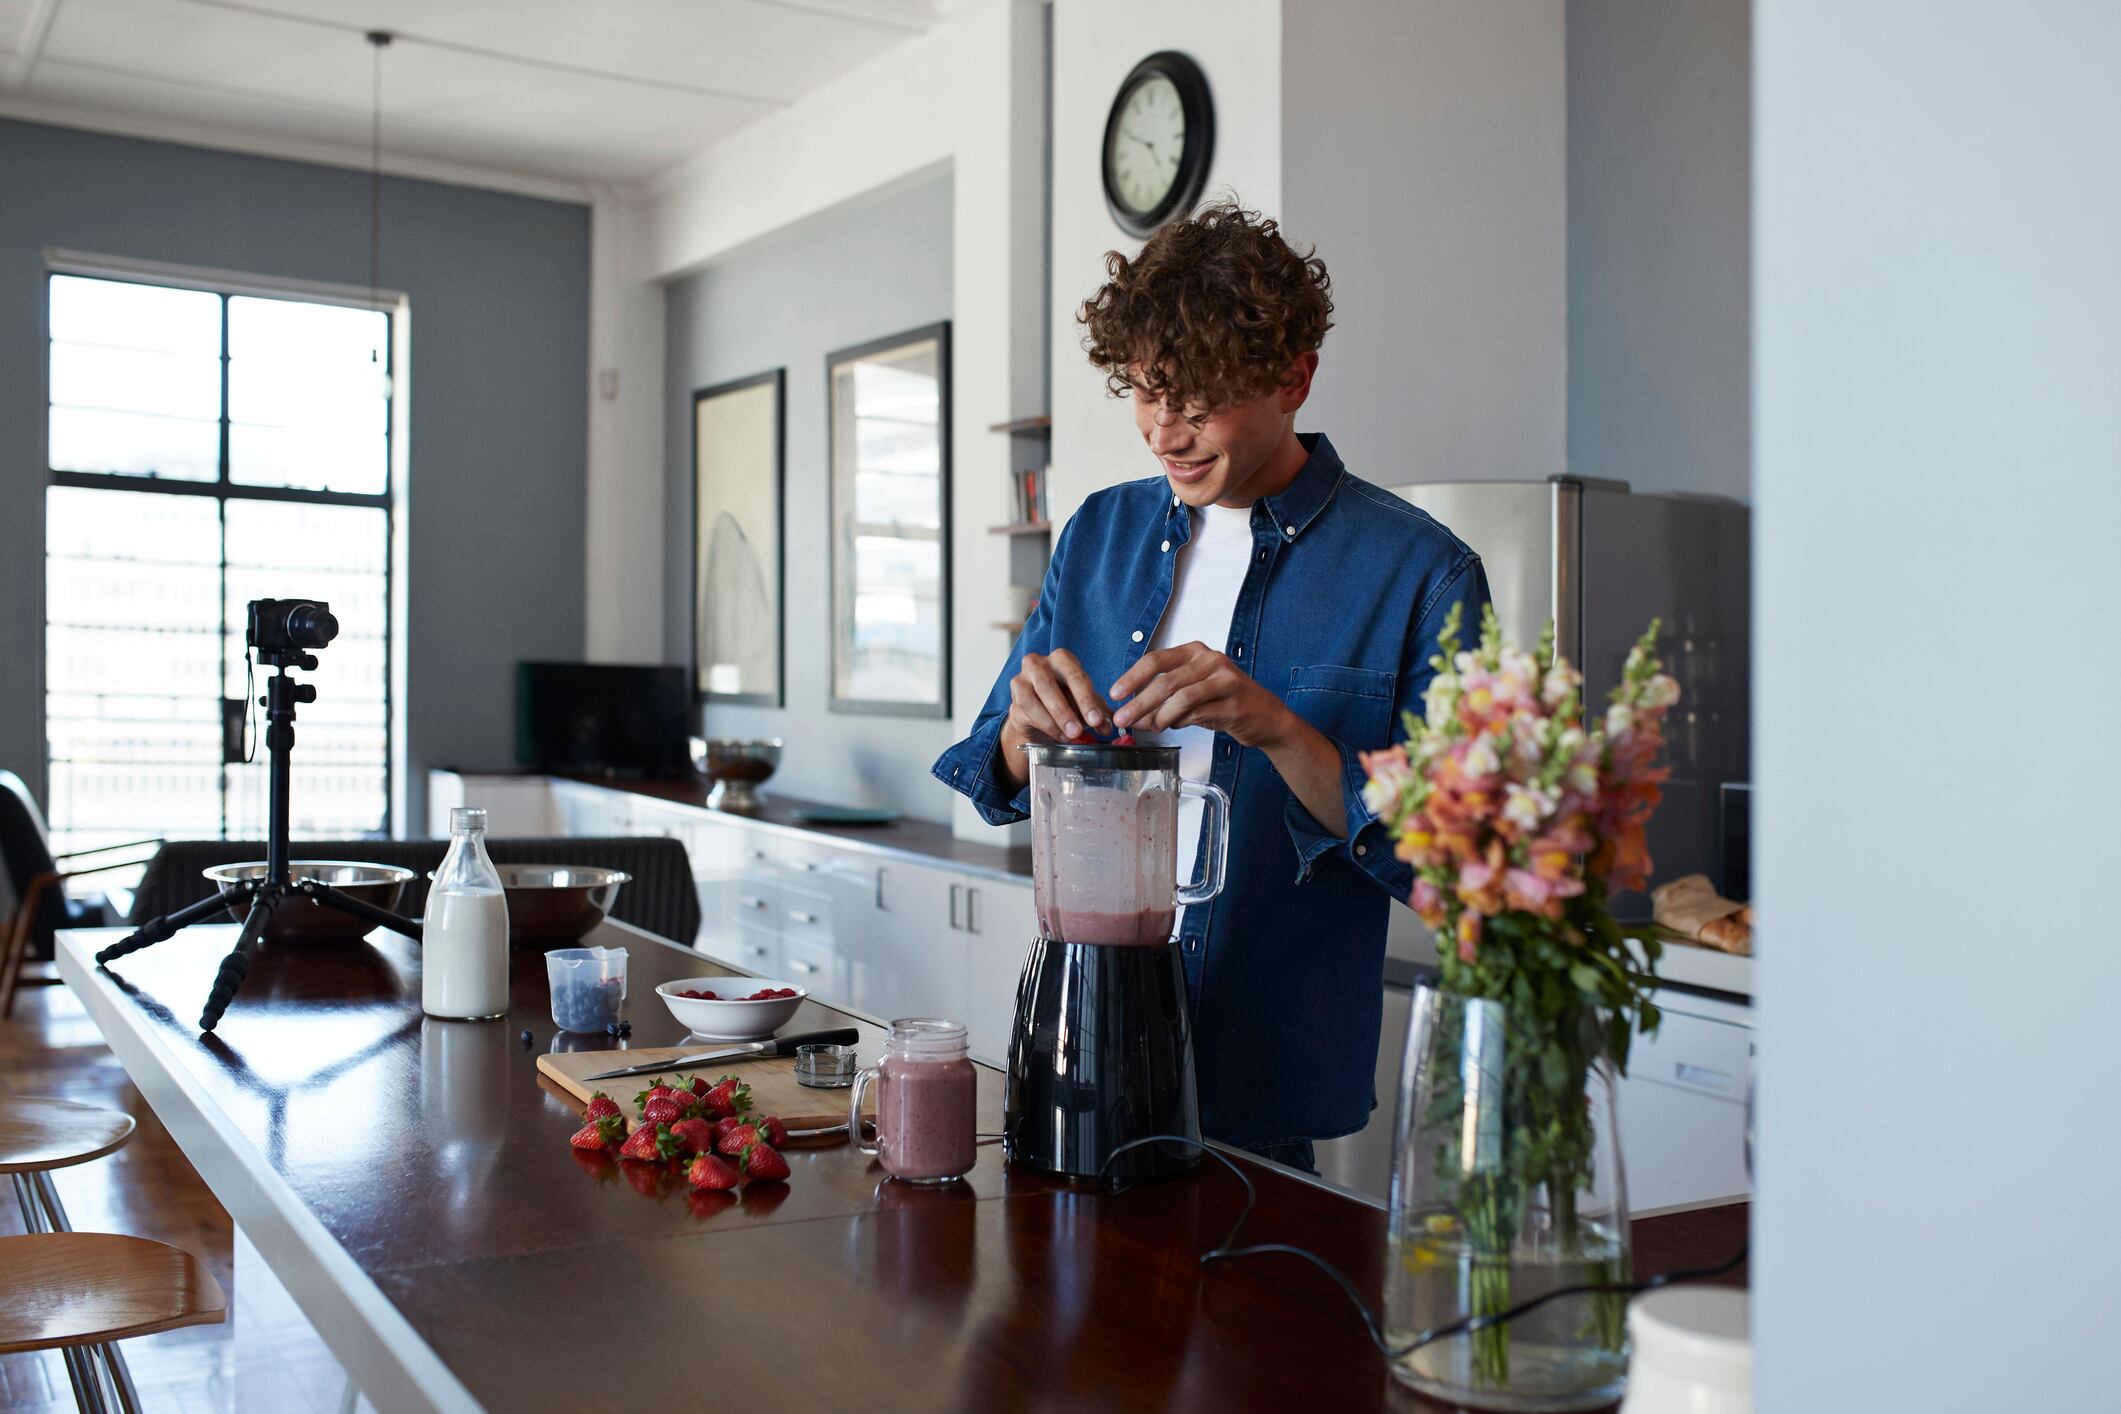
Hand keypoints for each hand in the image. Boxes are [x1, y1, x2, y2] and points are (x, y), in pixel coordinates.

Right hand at [996, 649, 1112, 787]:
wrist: (1037, 715)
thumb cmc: (1065, 702)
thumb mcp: (1085, 706)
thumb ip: (1097, 714)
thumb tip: (1107, 726)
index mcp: (1062, 659)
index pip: (1075, 675)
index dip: (1086, 699)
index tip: (1096, 720)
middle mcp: (1039, 662)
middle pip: (1050, 684)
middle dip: (1067, 710)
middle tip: (1079, 731)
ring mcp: (1023, 677)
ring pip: (1035, 696)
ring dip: (1054, 718)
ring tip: (1070, 736)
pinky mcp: (1014, 694)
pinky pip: (1027, 708)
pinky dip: (1044, 723)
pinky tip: (1058, 735)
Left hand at [1108, 642, 1296, 748]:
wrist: (1266, 717)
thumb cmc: (1226, 703)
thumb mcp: (1192, 695)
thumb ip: (1163, 701)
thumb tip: (1133, 715)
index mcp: (1195, 652)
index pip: (1156, 659)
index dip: (1132, 676)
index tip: (1115, 693)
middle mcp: (1210, 660)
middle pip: (1165, 680)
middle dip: (1139, 702)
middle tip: (1123, 719)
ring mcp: (1224, 679)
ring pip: (1180, 696)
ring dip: (1157, 716)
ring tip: (1146, 728)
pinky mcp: (1233, 701)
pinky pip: (1197, 712)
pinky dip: (1179, 722)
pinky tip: (1172, 727)